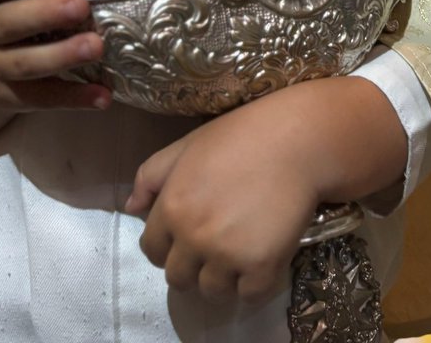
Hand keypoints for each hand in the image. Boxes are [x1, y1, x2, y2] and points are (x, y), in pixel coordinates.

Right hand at [0, 0, 110, 114]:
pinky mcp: (11, 97)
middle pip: (7, 22)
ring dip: (62, 55)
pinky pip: (43, 98)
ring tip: (96, 46)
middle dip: (44, 13)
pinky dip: (74, 97)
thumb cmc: (16, 16)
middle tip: (79, 5)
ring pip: (25, 63)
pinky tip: (103, 94)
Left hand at [126, 76, 406, 303]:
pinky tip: (264, 256)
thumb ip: (152, 174)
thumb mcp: (189, 145)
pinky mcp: (260, 267)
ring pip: (211, 291)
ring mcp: (227, 255)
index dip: (168, 245)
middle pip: (178, 278)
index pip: (151, 250)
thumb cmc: (244, 135)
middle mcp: (193, 236)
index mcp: (172, 206)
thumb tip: (131, 208)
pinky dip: (255, 282)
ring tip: (242, 250)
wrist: (299, 140)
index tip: (188, 238)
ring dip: (224, 277)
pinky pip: (248, 295)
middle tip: (217, 246)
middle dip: (193, 266)